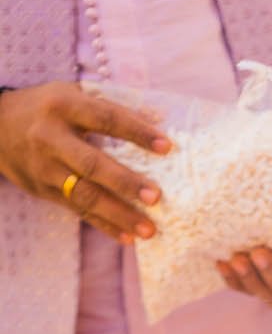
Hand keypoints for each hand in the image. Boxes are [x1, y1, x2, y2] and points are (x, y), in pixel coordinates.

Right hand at [0, 81, 169, 242]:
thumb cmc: (45, 108)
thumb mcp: (69, 95)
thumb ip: (105, 107)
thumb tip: (156, 119)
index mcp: (64, 106)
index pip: (105, 118)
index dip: (136, 132)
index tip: (167, 146)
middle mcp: (52, 138)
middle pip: (92, 164)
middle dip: (125, 182)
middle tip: (156, 197)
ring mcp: (45, 168)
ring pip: (85, 195)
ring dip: (119, 214)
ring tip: (149, 230)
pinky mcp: (43, 190)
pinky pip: (77, 211)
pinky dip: (104, 225)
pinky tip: (128, 238)